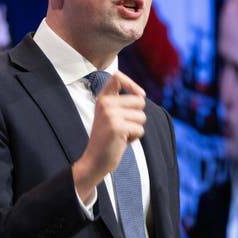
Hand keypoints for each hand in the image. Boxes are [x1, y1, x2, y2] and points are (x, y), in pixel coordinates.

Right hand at [73, 72, 145, 202]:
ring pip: (142, 116)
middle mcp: (105, 103)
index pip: (117, 77)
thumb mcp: (110, 115)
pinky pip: (140, 129)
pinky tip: (121, 141)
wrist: (95, 160)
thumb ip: (122, 104)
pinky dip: (135, 138)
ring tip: (121, 134)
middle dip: (137, 116)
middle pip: (139, 101)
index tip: (139, 94)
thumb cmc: (108, 139)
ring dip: (136, 128)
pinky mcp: (117, 127)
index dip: (132, 83)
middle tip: (123, 127)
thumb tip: (141, 95)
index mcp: (102, 99)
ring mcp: (110, 115)